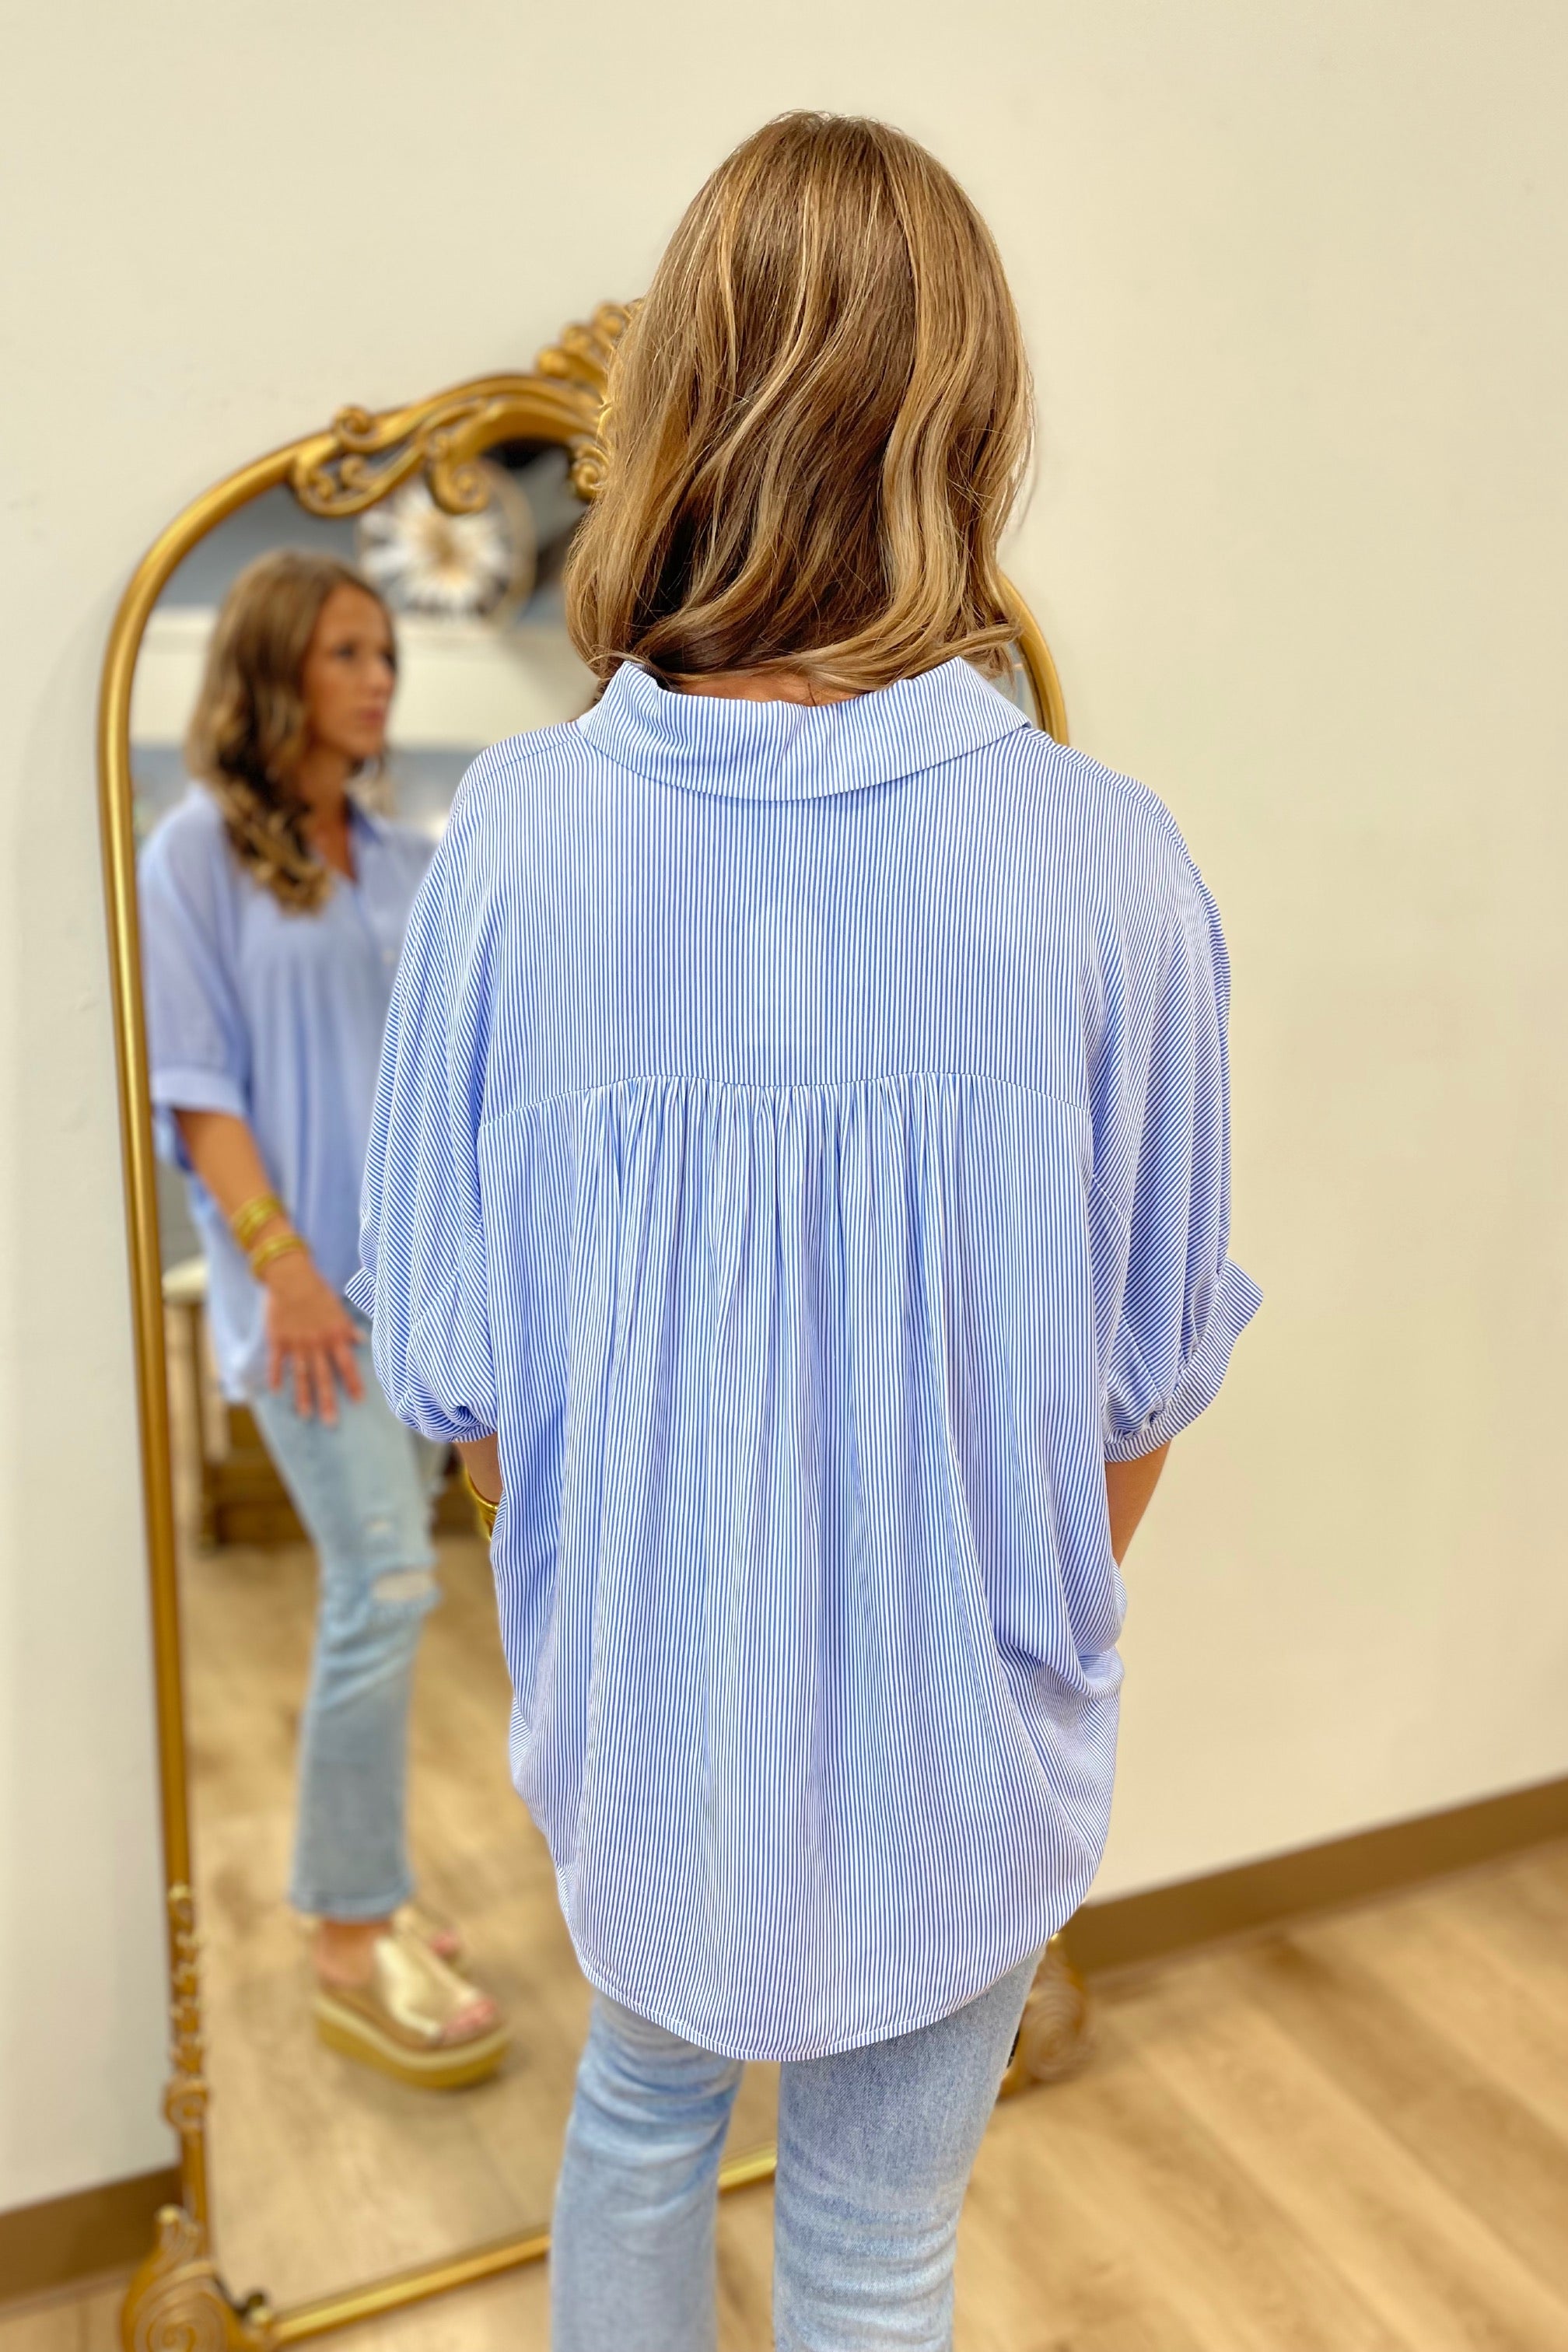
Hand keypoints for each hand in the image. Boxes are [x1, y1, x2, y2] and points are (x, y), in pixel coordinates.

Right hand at [262, 1250, 364, 1424]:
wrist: (290, 1277)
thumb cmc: (318, 1290)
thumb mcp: (338, 1308)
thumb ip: (348, 1328)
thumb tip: (362, 1341)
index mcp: (335, 1335)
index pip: (347, 1365)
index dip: (353, 1383)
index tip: (358, 1401)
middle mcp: (317, 1343)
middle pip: (324, 1377)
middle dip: (328, 1401)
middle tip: (331, 1422)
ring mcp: (296, 1344)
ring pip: (301, 1376)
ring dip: (303, 1397)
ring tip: (306, 1415)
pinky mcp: (278, 1340)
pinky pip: (277, 1363)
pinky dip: (276, 1377)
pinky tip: (276, 1392)